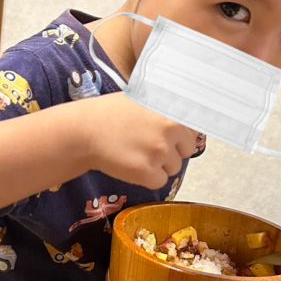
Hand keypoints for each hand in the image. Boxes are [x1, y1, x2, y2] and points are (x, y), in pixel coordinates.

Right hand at [78, 93, 197, 189]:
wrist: (84, 131)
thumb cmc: (111, 113)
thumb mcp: (143, 99)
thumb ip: (167, 110)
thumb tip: (187, 119)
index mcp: (172, 109)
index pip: (195, 129)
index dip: (181, 134)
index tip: (169, 136)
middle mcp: (171, 128)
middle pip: (187, 150)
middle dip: (172, 151)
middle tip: (147, 145)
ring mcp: (161, 151)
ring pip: (174, 167)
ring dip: (159, 165)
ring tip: (136, 153)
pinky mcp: (148, 172)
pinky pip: (160, 181)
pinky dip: (147, 178)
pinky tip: (131, 164)